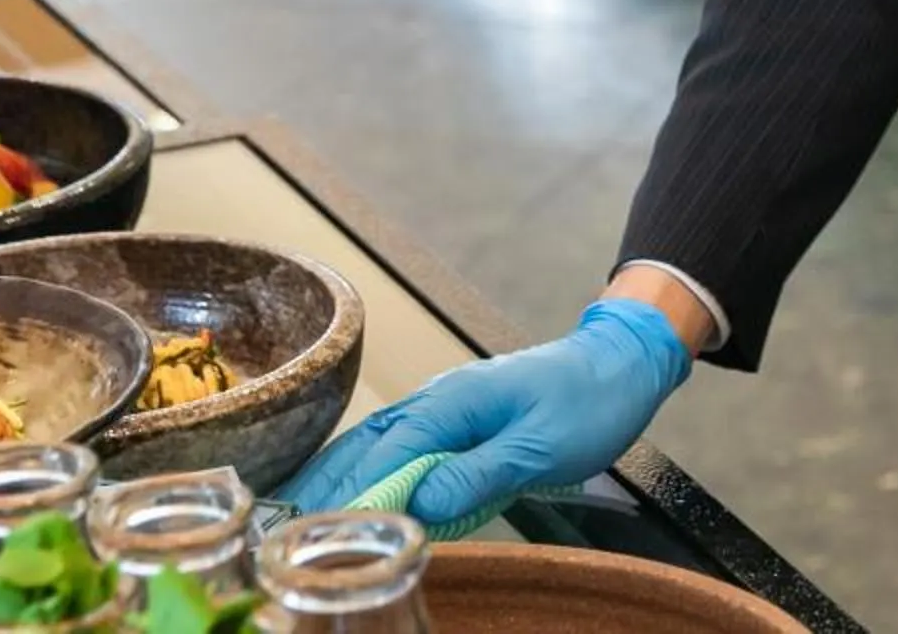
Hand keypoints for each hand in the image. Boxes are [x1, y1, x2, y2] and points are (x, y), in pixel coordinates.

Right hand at [279, 298, 691, 523]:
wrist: (621, 363)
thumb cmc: (589, 403)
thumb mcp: (540, 446)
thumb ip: (478, 473)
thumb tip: (418, 503)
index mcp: (454, 402)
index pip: (386, 453)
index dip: (347, 494)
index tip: (308, 533)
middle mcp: (438, 400)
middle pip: (365, 446)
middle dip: (321, 487)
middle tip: (276, 534)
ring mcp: (445, 407)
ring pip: (375, 445)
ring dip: (335, 480)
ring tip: (293, 522)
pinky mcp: (456, 421)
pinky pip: (399, 448)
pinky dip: (365, 471)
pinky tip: (347, 496)